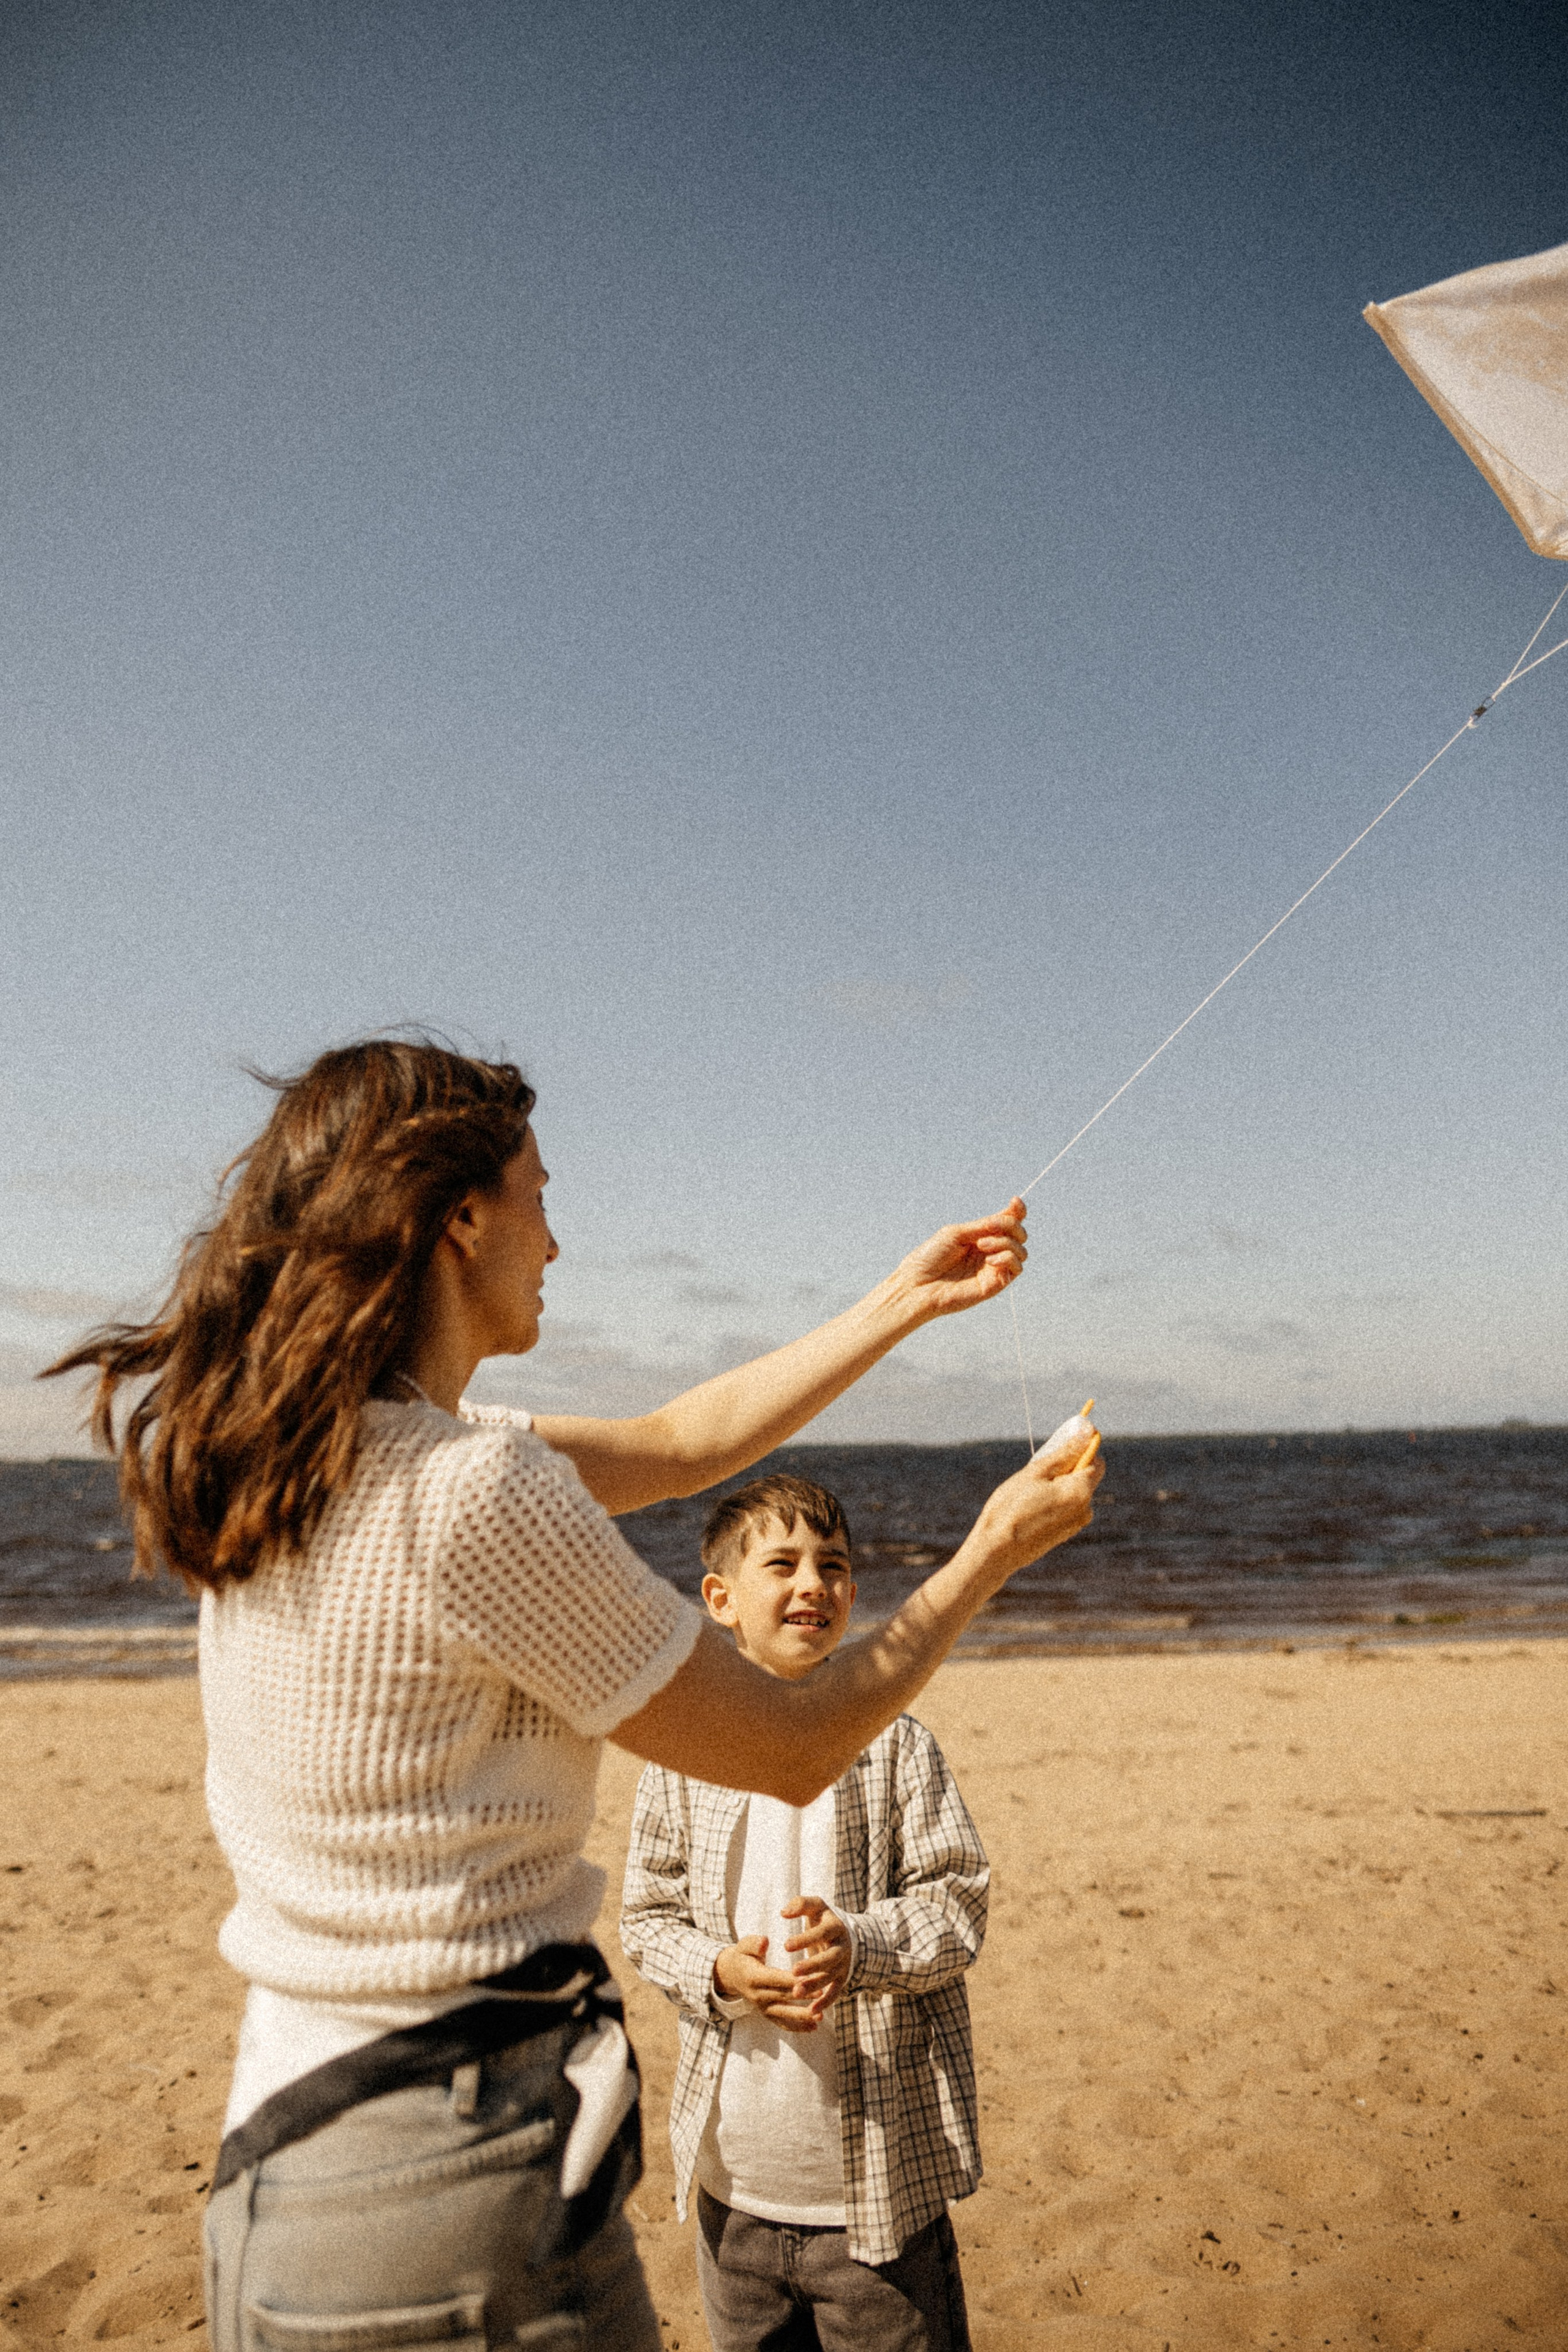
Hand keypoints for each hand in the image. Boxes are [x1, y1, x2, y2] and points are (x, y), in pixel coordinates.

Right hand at [713, 1935, 824, 2034]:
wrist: (732, 1975)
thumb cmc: (743, 1955)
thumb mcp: (744, 1945)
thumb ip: (754, 1943)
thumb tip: (764, 1942)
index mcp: (753, 1977)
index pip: (775, 1979)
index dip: (791, 1979)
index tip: (808, 1978)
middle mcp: (757, 1995)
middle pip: (783, 1996)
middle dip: (803, 1996)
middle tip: (822, 1994)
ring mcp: (762, 2007)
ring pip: (784, 2014)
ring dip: (802, 2016)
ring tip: (820, 2017)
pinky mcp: (767, 2014)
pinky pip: (782, 2023)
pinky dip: (797, 2027)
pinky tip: (814, 2027)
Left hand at [781, 1896, 851, 2019]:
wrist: (841, 1934)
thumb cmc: (822, 1919)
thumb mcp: (814, 1906)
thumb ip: (800, 1904)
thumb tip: (784, 1912)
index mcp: (835, 1926)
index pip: (822, 1932)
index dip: (806, 1939)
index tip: (785, 1945)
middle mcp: (842, 1946)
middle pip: (830, 1957)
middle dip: (813, 1965)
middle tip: (793, 1971)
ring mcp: (843, 1964)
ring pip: (831, 1976)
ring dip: (815, 1985)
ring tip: (796, 1992)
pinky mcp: (841, 1978)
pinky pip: (835, 1992)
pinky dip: (825, 2002)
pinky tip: (812, 2010)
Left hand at [891, 1200, 1027, 1322]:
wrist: (917, 1284)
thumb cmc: (931, 1256)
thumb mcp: (957, 1233)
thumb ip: (984, 1226)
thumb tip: (1009, 1215)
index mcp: (981, 1236)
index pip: (1008, 1222)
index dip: (1017, 1211)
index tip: (1014, 1202)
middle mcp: (990, 1251)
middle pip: (1019, 1234)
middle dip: (1010, 1225)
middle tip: (989, 1227)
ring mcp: (994, 1268)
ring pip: (1021, 1251)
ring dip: (1005, 1242)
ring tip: (981, 1245)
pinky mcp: (995, 1285)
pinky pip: (1016, 1268)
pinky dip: (1008, 1258)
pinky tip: (990, 1260)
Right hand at [975, 1447, 1104, 1578]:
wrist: (997, 1551)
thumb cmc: (1012, 1507)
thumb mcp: (1036, 1473)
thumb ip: (1064, 1453)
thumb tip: (1087, 1433)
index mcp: (1081, 1492)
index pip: (1097, 1461)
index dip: (1084, 1448)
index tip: (1065, 1442)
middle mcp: (1085, 1509)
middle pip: (1085, 1478)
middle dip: (1067, 1467)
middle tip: (1038, 1466)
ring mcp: (1075, 1525)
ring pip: (1073, 1493)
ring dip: (1059, 1485)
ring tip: (1029, 1489)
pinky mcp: (1064, 1535)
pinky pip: (1066, 1509)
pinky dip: (1054, 1501)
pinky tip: (1030, 1505)